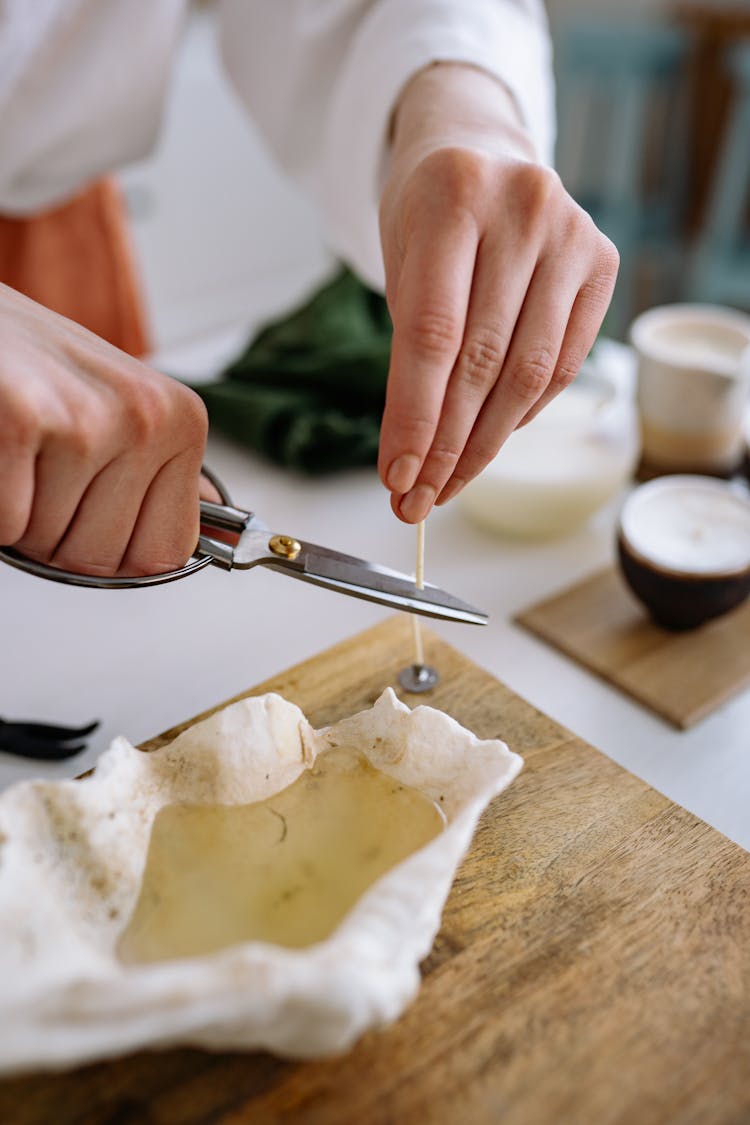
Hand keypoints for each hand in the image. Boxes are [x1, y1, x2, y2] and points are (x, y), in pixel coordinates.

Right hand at [0, 284, 209, 576]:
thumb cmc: (40, 369)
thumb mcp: (123, 411)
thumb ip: (167, 480)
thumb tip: (228, 541)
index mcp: (182, 422)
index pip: (165, 555)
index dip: (113, 553)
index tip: (87, 510)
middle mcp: (147, 417)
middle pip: (103, 558)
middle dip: (59, 537)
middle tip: (41, 474)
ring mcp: (89, 418)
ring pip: (51, 544)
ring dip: (23, 519)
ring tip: (22, 456)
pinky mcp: (25, 420)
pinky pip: (10, 527)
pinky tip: (1, 454)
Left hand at [378, 64, 618, 522]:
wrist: (481, 149)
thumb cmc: (429, 214)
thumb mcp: (400, 261)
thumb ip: (406, 351)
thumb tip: (410, 460)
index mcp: (453, 197)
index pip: (432, 334)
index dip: (415, 417)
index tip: (398, 476)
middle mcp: (523, 207)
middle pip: (483, 362)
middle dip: (446, 444)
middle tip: (417, 498)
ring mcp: (572, 233)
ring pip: (530, 373)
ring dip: (486, 443)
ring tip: (449, 483)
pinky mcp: (602, 260)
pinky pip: (563, 363)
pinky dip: (525, 412)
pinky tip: (493, 434)